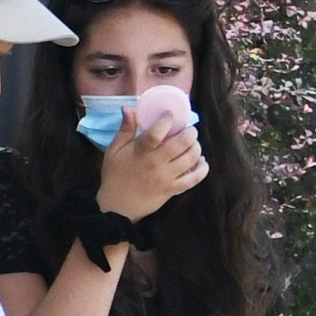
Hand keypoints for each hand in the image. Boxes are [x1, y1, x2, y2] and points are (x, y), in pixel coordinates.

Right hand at [94, 115, 209, 221]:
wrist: (117, 207)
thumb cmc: (115, 175)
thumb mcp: (113, 150)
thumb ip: (124, 129)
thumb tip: (129, 108)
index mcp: (141, 151)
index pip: (157, 132)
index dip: (168, 119)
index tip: (170, 114)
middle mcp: (156, 163)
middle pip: (182, 144)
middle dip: (190, 133)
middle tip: (189, 130)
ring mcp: (167, 177)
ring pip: (191, 159)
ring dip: (196, 148)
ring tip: (193, 144)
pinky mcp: (173, 190)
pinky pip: (193, 179)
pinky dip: (202, 169)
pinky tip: (201, 162)